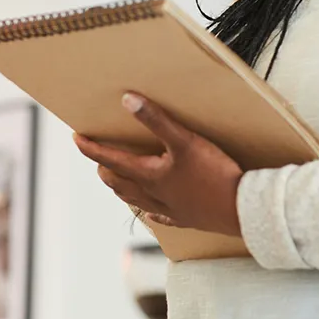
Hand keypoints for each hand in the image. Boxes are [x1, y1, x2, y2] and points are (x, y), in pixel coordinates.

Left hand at [73, 92, 244, 236]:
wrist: (241, 210)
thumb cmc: (214, 175)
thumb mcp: (184, 141)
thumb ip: (156, 120)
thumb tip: (128, 100)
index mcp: (149, 175)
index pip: (110, 159)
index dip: (91, 148)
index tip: (77, 139)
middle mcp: (153, 194)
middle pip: (118, 182)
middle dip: (105, 169)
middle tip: (97, 158)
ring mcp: (169, 208)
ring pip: (135, 199)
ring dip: (121, 188)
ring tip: (115, 180)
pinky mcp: (187, 218)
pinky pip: (162, 215)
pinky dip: (151, 210)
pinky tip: (151, 210)